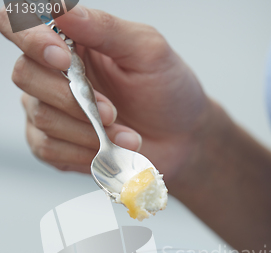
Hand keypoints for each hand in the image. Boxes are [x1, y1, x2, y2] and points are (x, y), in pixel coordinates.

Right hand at [0, 6, 209, 176]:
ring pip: (41, 117)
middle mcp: (53, 73)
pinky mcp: (55, 145)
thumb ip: (105, 28)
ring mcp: (50, 110)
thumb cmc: (168, 91)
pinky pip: (48, 148)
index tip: (63, 60)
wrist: (181, 141)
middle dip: (72, 100)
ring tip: (126, 137)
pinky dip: (82, 152)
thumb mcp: (147, 52)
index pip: (20, 26)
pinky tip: (108, 151)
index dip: (30, 39)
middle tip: (113, 113)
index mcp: (71, 41)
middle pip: (26, 76)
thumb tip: (60, 8)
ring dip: (87, 132)